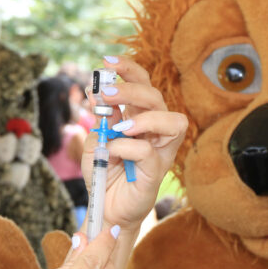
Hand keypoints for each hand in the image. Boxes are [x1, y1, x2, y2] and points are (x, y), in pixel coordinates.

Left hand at [82, 56, 187, 268]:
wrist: (104, 207)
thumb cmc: (103, 173)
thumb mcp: (95, 140)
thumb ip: (100, 120)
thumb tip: (97, 94)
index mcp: (140, 117)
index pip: (143, 83)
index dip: (128, 68)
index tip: (106, 61)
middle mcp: (154, 131)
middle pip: (157, 96)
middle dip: (130, 88)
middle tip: (104, 93)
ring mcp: (159, 151)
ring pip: (172, 120)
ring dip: (144, 116)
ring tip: (119, 125)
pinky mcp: (157, 172)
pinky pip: (148, 152)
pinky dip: (125, 147)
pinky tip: (111, 153)